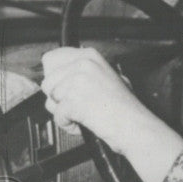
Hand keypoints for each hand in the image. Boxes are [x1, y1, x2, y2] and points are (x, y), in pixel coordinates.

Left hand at [41, 47, 182, 181]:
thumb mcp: (107, 77)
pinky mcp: (74, 100)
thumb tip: (60, 74)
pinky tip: (83, 122)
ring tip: (82, 115)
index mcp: (89, 56)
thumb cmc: (126, 108)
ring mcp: (77, 81)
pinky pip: (58, 115)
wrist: (134, 126)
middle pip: (48, 81)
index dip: (54, 77)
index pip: (52, 59)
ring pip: (50, 99)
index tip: (61, 86)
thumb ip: (84, 72)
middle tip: (76, 105)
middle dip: (57, 97)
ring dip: (63, 112)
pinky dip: (68, 124)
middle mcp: (82, 65)